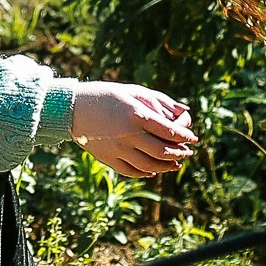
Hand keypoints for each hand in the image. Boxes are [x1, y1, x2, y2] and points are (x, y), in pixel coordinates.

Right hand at [68, 82, 194, 179]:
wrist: (73, 108)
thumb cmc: (107, 95)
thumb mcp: (134, 91)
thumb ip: (161, 101)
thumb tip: (186, 112)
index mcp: (137, 114)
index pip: (170, 131)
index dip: (186, 136)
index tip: (193, 138)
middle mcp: (129, 134)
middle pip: (163, 152)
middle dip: (180, 153)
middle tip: (187, 152)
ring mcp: (118, 149)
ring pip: (150, 166)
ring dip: (166, 167)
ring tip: (175, 163)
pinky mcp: (109, 159)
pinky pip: (132, 171)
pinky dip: (146, 173)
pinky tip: (153, 170)